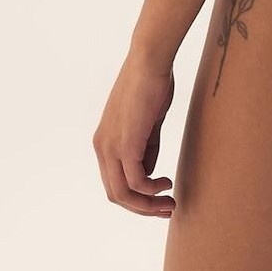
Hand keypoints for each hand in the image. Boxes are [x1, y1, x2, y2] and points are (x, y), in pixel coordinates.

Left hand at [92, 52, 177, 216]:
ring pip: (123, 193)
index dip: (135, 197)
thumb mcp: (147, 122)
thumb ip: (146, 147)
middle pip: (115, 194)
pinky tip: (167, 183)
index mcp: (104, 141)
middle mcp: (102, 147)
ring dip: (148, 204)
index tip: (158, 198)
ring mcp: (111, 147)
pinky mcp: (126, 144)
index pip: (114, 182)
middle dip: (141, 207)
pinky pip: (136, 180)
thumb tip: (149, 171)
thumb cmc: (152, 84)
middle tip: (166, 209)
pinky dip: (152, 189)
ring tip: (169, 202)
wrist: (150, 61)